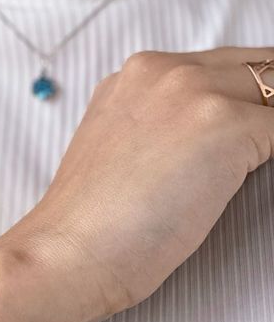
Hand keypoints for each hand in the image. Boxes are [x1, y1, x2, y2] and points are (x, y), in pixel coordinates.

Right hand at [5, 47, 273, 315]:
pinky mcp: (224, 125)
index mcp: (135, 76)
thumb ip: (162, 125)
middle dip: (268, 107)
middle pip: (256, 69)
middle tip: (257, 151)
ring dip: (269, 132)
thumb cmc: (90, 227)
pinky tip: (254, 181)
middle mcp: (163, 71)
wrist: (68, 255)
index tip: (256, 125)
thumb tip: (210, 141)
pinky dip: (272, 158)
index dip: (246, 96)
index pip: (220, 66)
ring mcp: (193, 93)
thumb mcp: (119, 151)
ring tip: (253, 165)